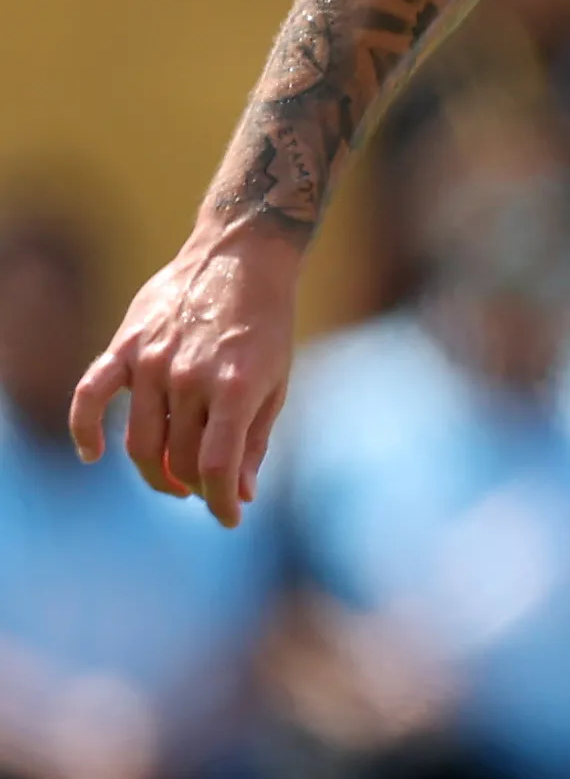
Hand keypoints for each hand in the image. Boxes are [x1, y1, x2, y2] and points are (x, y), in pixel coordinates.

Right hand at [70, 223, 304, 522]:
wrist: (240, 258)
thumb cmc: (266, 325)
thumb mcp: (276, 384)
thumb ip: (255, 440)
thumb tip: (240, 495)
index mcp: (236, 389)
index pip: (219, 466)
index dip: (222, 503)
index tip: (229, 519)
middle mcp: (190, 378)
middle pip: (180, 458)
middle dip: (193, 486)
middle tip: (202, 490)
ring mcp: (152, 362)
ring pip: (139, 440)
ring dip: (153, 470)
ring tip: (171, 480)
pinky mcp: (125, 346)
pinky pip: (91, 394)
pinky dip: (84, 429)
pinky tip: (92, 455)